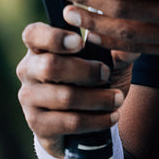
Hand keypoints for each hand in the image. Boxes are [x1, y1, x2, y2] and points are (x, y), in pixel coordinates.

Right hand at [16, 22, 135, 158]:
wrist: (86, 119)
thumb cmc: (93, 78)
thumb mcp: (106, 59)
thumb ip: (116, 50)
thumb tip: (130, 47)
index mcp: (39, 46)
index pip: (33, 34)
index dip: (54, 37)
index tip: (80, 42)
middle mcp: (28, 70)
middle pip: (50, 67)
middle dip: (85, 70)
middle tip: (107, 74)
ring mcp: (29, 98)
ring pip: (64, 97)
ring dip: (97, 98)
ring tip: (118, 99)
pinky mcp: (37, 124)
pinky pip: (69, 122)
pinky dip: (96, 120)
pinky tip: (113, 116)